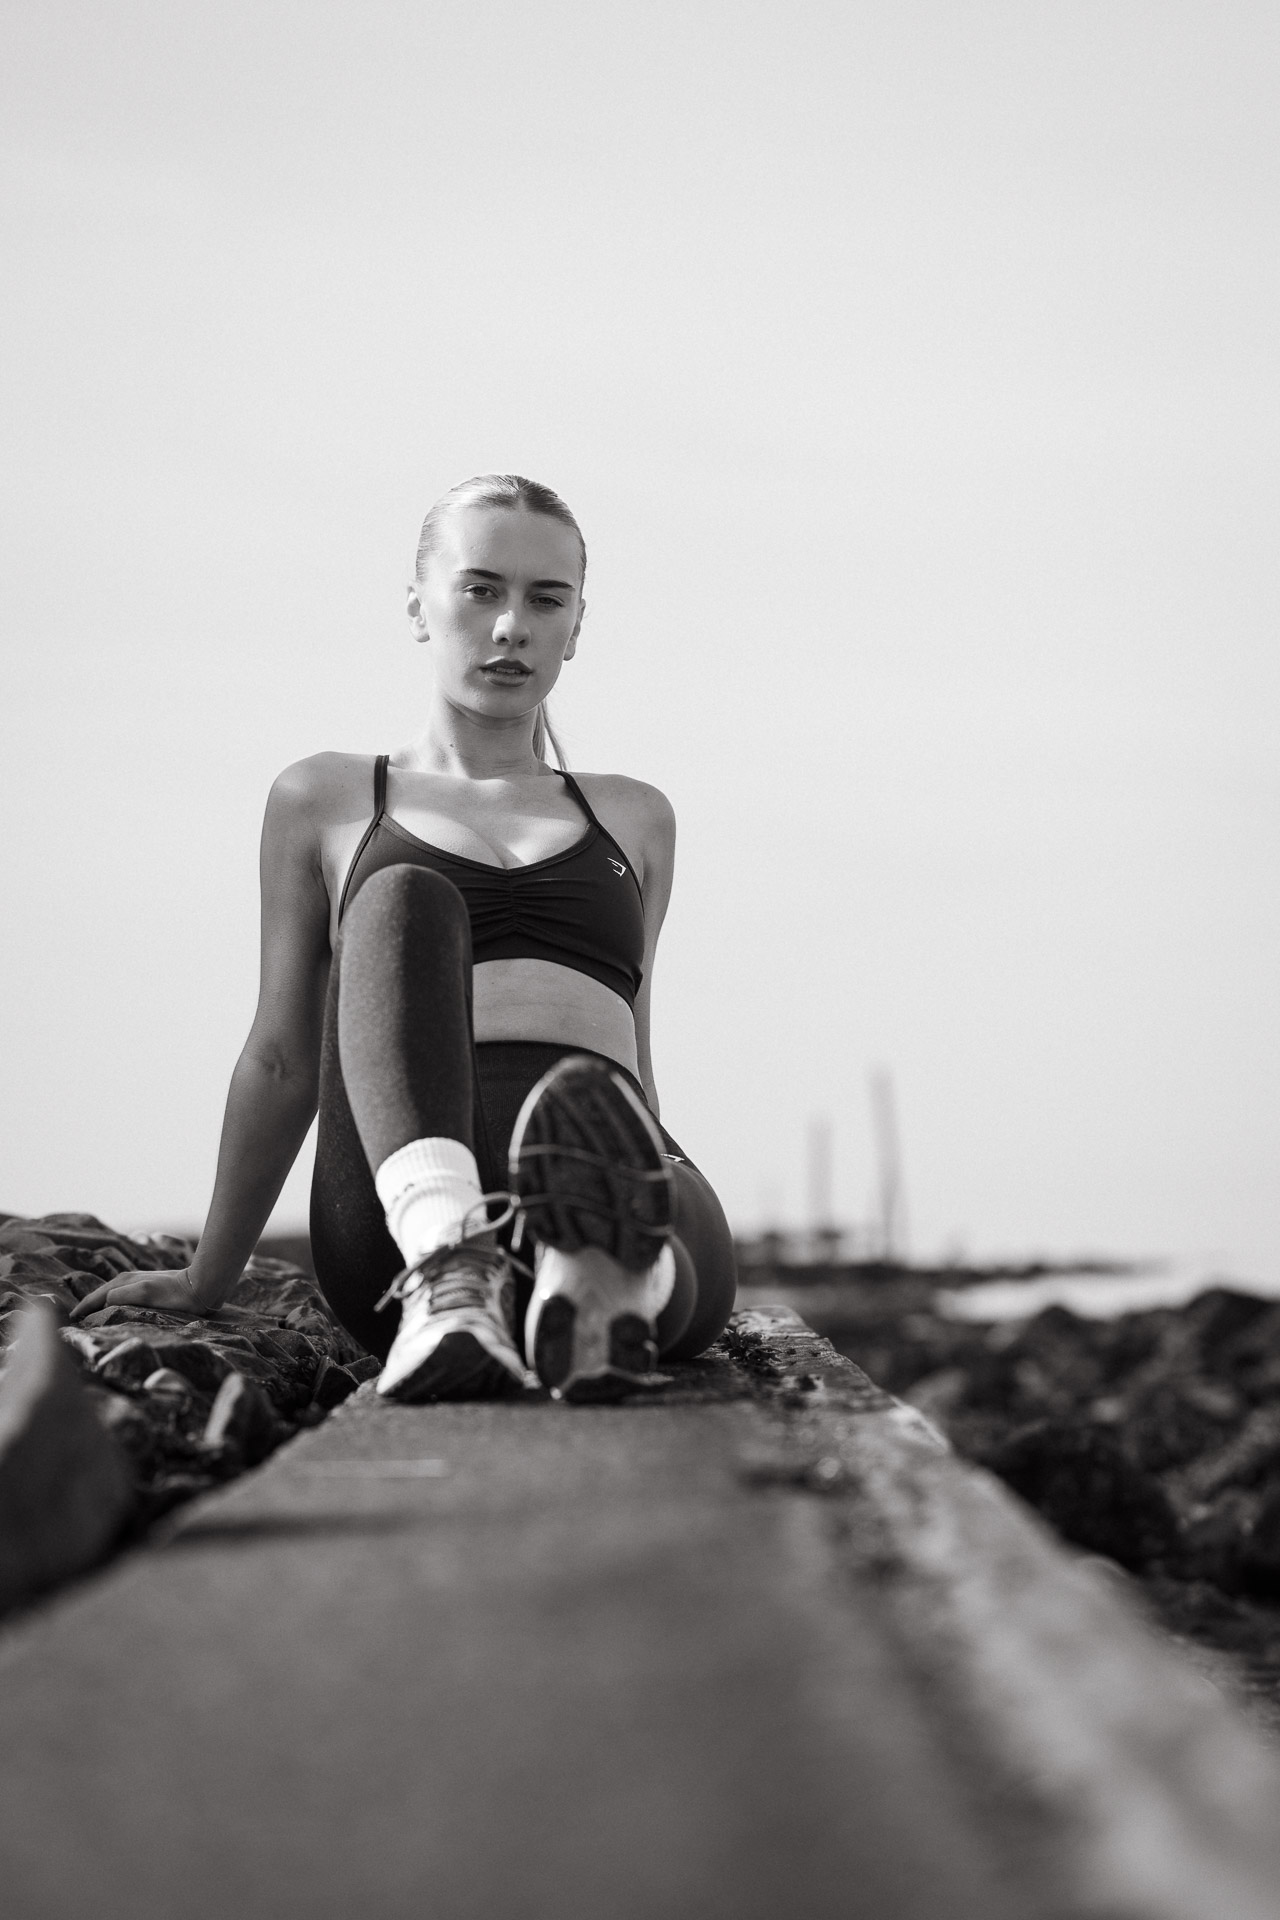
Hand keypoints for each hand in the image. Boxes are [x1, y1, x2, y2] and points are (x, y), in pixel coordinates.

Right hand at [70, 1268, 210, 1322]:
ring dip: (99, 1304)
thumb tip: (104, 1302)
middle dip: (88, 1305)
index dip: (83, 1308)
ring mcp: (138, 1284)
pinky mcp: (148, 1289)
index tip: (70, 1319)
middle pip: (101, 1294)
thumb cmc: (173, 1293)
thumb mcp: (145, 1293)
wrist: (200, 1287)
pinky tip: (116, 1311)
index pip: (96, 1297)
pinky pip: (122, 1297)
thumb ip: (121, 1296)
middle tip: (74, 1319)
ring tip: (90, 1317)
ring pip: (111, 1295)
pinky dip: (113, 1304)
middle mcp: (128, 1280)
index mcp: (123, 1282)